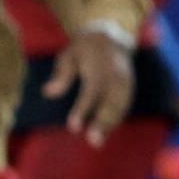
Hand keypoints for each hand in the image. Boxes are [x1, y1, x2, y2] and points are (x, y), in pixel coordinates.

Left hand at [43, 27, 133, 146]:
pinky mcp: (130, 86)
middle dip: (102, 122)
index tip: (73, 128)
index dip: (82, 110)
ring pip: (120, 106)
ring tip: (98, 142)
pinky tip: (107, 131)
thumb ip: (61, 74)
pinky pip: (125, 105)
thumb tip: (48, 92)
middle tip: (93, 141)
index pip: (91, 92)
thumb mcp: (68, 55)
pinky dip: (117, 119)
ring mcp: (126, 81)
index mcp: (99, 67)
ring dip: (110, 124)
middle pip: (110, 102)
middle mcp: (115, 75)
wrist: (112, 36)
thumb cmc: (85, 48)